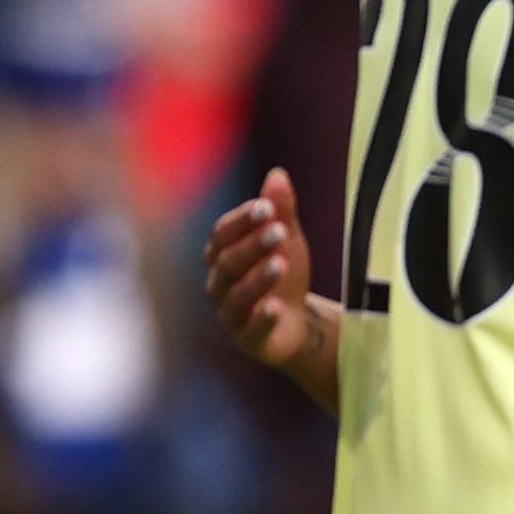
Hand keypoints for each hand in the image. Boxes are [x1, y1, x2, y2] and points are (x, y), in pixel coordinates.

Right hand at [205, 168, 341, 411]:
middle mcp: (218, 283)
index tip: (268, 206)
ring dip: (259, 278)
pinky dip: (262, 318)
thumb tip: (278, 173)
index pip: (222, 233)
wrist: (296, 325)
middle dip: (253, 245)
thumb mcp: (287, 240)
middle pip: (228, 261)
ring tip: (282, 263)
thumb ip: (282, 210)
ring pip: (237, 294)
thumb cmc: (283, 274)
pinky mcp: (248, 340)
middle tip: (280, 231)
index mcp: (221, 254)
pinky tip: (277, 307)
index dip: (242, 219)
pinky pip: (250, 329)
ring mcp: (230, 313)